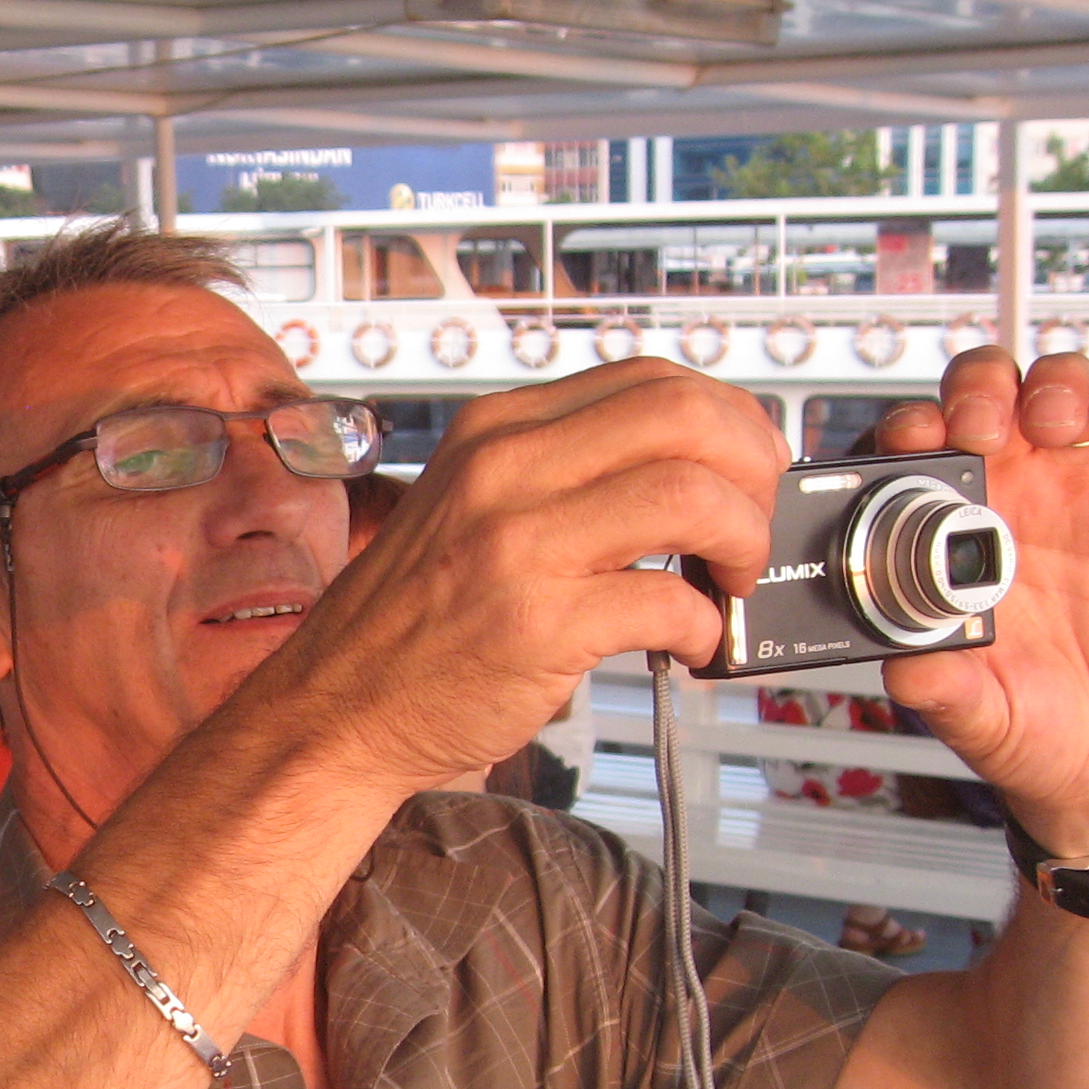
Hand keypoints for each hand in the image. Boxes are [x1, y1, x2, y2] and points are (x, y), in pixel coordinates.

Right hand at [279, 359, 784, 794]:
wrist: (336, 710)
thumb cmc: (412, 624)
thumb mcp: (469, 508)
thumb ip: (558, 474)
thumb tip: (686, 469)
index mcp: (498, 432)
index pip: (652, 379)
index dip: (727, 421)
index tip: (743, 469)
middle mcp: (505, 472)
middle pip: (686, 419)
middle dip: (752, 470)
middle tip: (749, 525)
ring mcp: (518, 546)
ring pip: (692, 496)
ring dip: (743, 542)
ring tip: (729, 582)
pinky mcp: (537, 626)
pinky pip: (668, 603)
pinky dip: (705, 627)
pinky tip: (689, 643)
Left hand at [875, 352, 1088, 857]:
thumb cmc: (1028, 726)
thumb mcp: (971, 713)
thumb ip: (938, 687)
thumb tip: (905, 670)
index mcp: (950, 536)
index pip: (918, 453)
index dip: (911, 429)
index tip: (912, 440)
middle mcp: (1014, 501)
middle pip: (991, 400)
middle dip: (980, 391)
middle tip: (980, 424)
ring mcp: (1086, 498)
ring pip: (1069, 398)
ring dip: (1058, 387)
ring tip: (1054, 422)